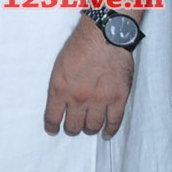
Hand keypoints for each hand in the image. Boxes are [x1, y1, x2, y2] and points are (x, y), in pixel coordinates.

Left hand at [44, 15, 134, 136]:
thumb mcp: (58, 66)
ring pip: (93, 126)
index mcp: (60, 89)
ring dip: (89, 129)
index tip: (52, 130)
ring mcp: (100, 100)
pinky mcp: (119, 98)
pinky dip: (109, 130)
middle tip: (73, 126)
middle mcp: (78, 98)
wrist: (104, 37)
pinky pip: (114, 122)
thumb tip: (60, 102)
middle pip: (74, 126)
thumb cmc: (79, 47)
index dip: (52, 126)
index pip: (52, 117)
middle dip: (72, 128)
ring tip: (88, 127)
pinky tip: (105, 134)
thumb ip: (59, 86)